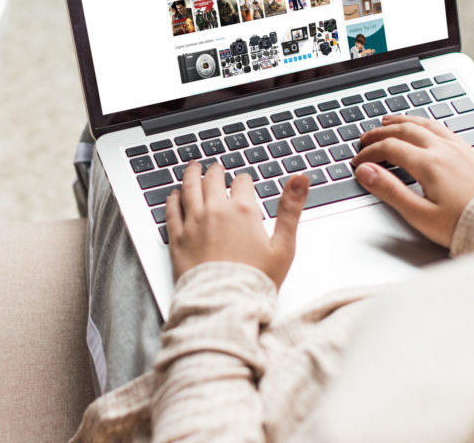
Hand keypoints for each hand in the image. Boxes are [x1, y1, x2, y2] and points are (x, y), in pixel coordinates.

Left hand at [165, 161, 310, 287]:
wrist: (224, 305)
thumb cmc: (255, 281)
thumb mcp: (284, 246)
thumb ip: (291, 209)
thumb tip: (301, 179)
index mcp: (243, 211)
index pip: (242, 183)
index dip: (244, 182)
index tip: (243, 184)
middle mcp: (215, 211)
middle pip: (213, 180)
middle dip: (216, 172)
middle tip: (215, 168)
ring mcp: (193, 223)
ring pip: (189, 189)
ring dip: (191, 175)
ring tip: (192, 168)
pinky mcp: (177, 239)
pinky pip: (172, 211)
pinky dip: (172, 200)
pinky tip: (173, 195)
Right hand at [351, 115, 473, 246]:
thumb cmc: (461, 224)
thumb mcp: (418, 213)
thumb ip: (389, 190)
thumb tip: (366, 172)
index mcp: (429, 164)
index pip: (389, 148)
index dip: (369, 153)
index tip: (358, 162)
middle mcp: (444, 150)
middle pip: (405, 130)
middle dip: (380, 133)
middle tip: (365, 138)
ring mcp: (458, 149)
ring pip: (425, 124)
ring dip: (402, 121)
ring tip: (388, 121)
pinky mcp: (469, 153)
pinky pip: (442, 128)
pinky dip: (424, 123)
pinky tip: (422, 127)